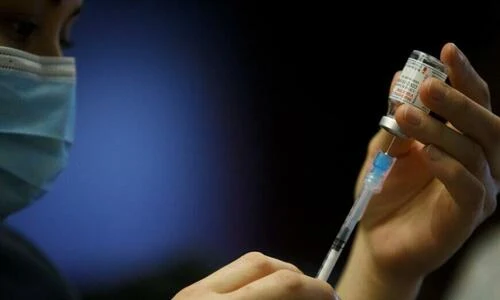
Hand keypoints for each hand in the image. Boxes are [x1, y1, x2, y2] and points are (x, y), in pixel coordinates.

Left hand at [173, 252, 337, 299]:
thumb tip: (314, 297)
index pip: (282, 284)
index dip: (315, 288)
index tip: (331, 296)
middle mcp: (202, 295)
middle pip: (260, 262)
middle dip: (296, 277)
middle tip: (316, 294)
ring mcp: (190, 292)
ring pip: (244, 264)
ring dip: (275, 276)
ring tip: (292, 294)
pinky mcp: (187, 295)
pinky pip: (230, 276)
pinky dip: (255, 284)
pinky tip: (266, 297)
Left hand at [337, 43, 498, 299]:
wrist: (377, 239)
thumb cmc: (385, 192)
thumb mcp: (385, 148)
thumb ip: (395, 119)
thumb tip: (398, 77)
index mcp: (462, 141)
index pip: (473, 102)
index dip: (463, 76)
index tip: (446, 50)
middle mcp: (479, 162)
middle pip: (485, 123)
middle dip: (456, 100)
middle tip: (426, 85)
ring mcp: (478, 190)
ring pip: (474, 151)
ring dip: (440, 129)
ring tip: (406, 115)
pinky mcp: (468, 216)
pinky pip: (469, 187)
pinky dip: (448, 166)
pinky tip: (425, 153)